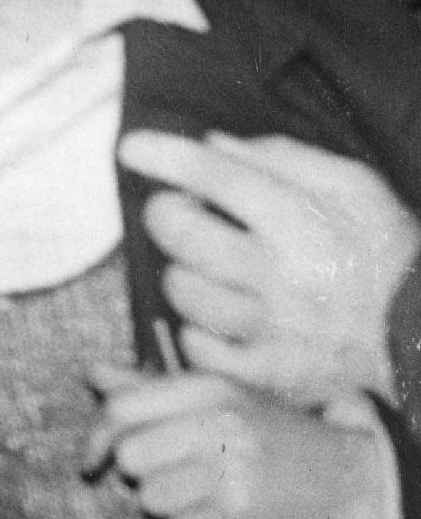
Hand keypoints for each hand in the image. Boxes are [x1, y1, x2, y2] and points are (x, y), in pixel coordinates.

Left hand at [85, 363, 388, 518]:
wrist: (347, 479)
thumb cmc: (269, 434)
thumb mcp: (217, 398)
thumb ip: (151, 388)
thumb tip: (95, 374)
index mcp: (205, 388)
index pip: (121, 409)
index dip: (96, 439)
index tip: (92, 461)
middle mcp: (218, 422)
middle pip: (130, 458)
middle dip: (143, 476)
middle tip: (174, 477)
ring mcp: (233, 466)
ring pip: (151, 499)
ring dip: (168, 507)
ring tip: (202, 498)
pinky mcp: (245, 510)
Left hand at [120, 130, 420, 406]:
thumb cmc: (386, 251)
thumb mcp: (353, 186)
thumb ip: (282, 158)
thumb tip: (212, 143)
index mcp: (305, 223)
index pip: (216, 177)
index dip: (166, 156)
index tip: (132, 148)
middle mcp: (284, 276)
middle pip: (182, 234)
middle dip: (166, 213)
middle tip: (180, 212)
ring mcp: (275, 330)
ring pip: (184, 290)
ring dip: (182, 271)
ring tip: (206, 266)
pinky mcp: (272, 375)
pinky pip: (199, 348)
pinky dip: (195, 329)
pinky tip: (216, 316)